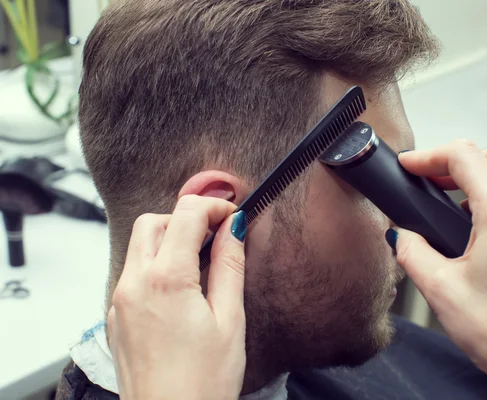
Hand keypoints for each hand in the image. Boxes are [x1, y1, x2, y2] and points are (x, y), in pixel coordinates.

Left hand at [107, 196, 246, 399]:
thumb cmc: (202, 384)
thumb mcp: (230, 320)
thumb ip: (230, 265)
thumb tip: (234, 229)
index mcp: (166, 280)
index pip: (186, 214)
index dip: (213, 206)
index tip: (232, 216)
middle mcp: (134, 284)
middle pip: (153, 222)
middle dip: (185, 218)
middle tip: (215, 235)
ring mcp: (120, 302)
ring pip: (139, 246)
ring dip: (169, 241)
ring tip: (201, 263)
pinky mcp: (116, 319)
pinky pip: (133, 274)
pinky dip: (156, 266)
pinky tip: (181, 290)